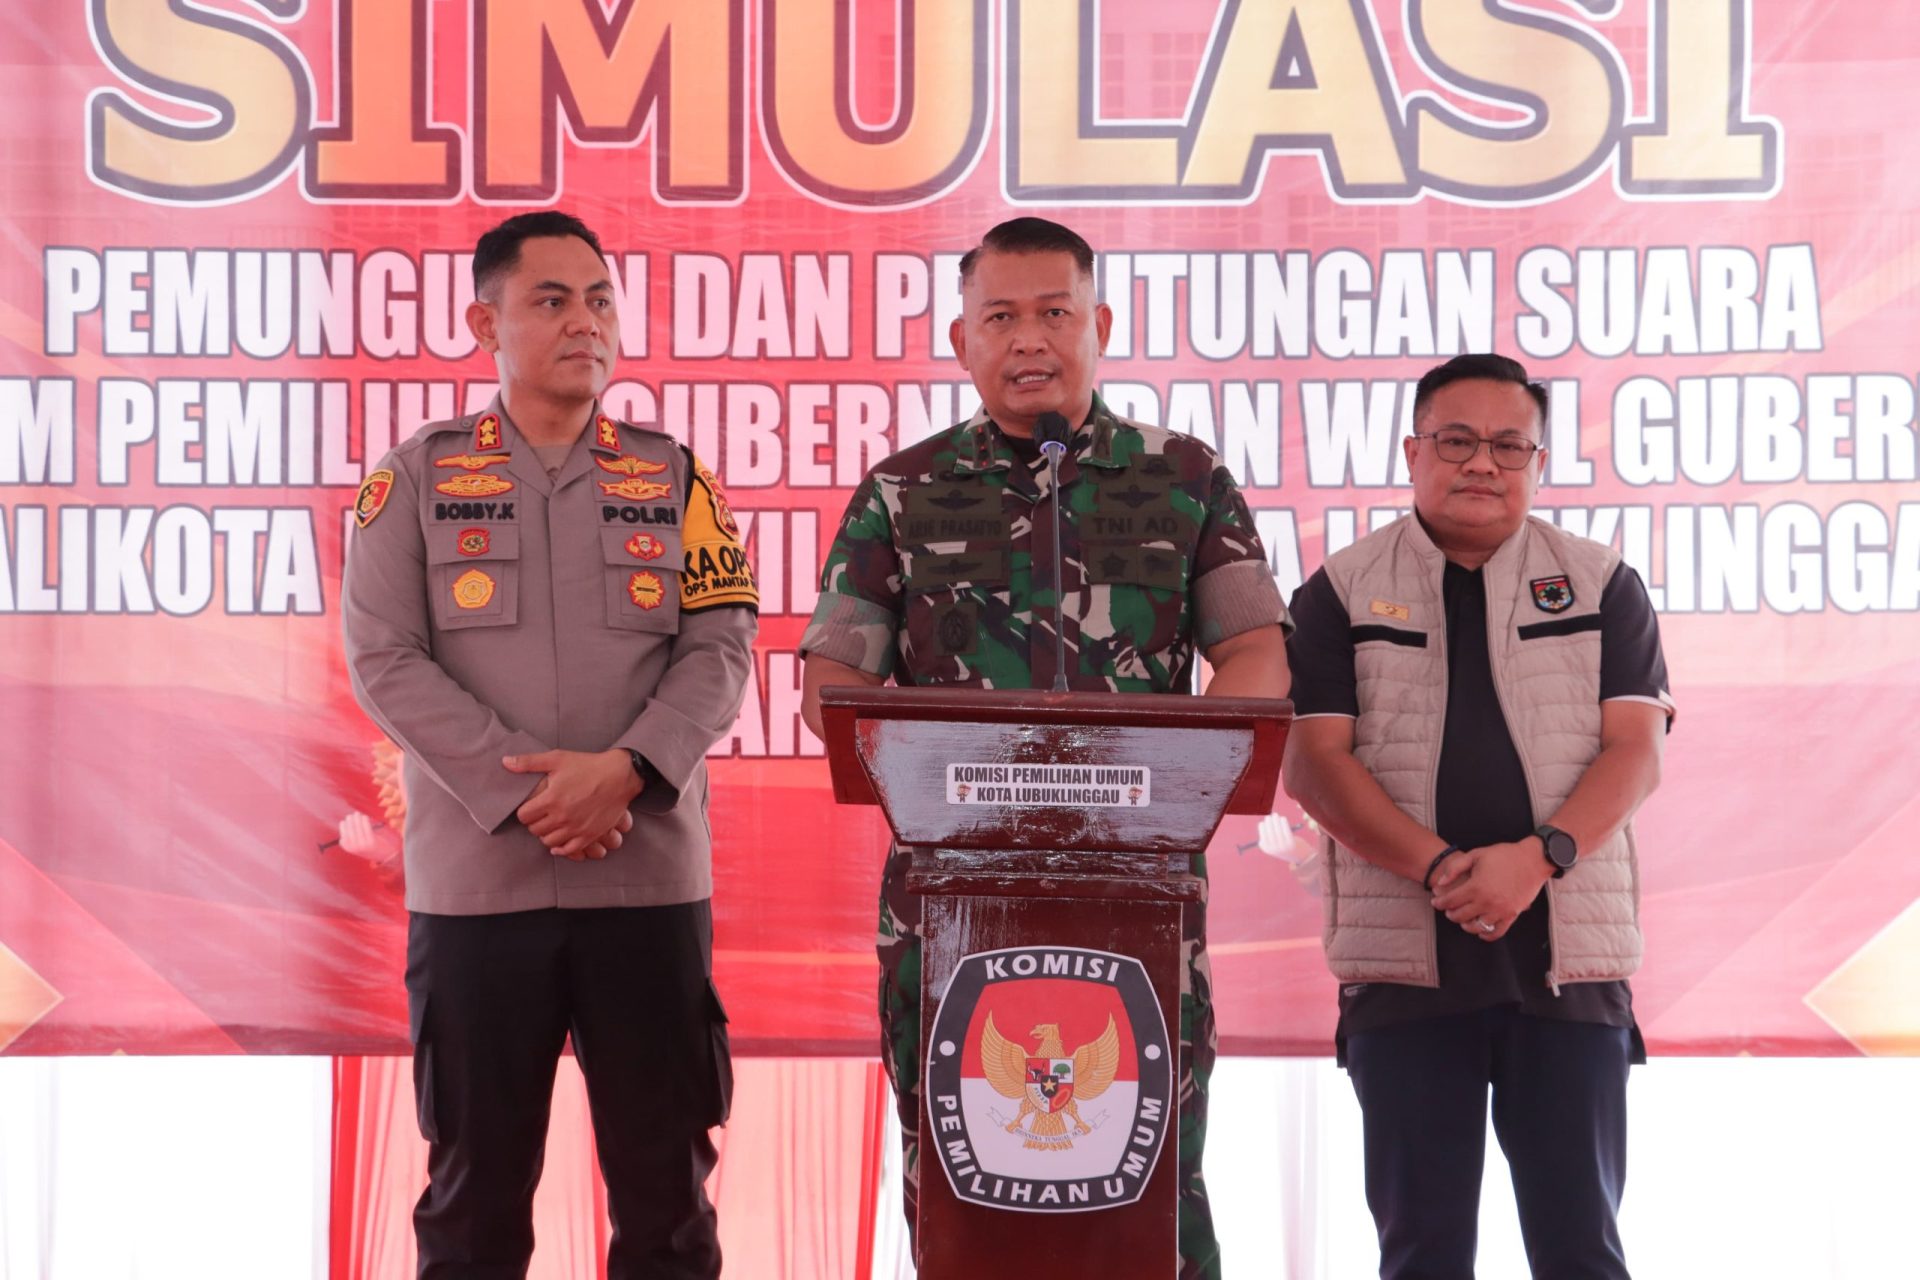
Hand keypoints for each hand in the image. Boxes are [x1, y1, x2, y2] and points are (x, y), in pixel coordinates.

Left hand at [506, 750, 642, 858]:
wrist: (620, 775)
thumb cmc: (588, 765)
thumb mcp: (557, 758)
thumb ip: (529, 762)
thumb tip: (505, 762)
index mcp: (552, 798)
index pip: (524, 816)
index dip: (524, 812)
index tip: (530, 807)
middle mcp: (562, 816)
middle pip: (535, 830)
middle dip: (535, 823)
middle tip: (541, 815)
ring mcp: (576, 828)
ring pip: (549, 842)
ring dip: (547, 834)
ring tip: (551, 825)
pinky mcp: (589, 835)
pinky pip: (568, 850)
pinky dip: (561, 849)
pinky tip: (559, 842)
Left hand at [1429, 839, 1551, 940]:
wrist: (1532, 860)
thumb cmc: (1503, 855)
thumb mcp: (1476, 855)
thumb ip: (1455, 868)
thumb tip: (1440, 882)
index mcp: (1476, 887)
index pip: (1450, 901)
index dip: (1439, 903)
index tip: (1435, 902)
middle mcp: (1486, 902)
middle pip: (1460, 916)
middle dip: (1450, 914)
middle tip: (1447, 910)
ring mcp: (1500, 911)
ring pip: (1475, 927)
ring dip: (1465, 924)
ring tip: (1462, 919)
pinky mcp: (1512, 915)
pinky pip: (1496, 932)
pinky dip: (1486, 934)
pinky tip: (1480, 930)